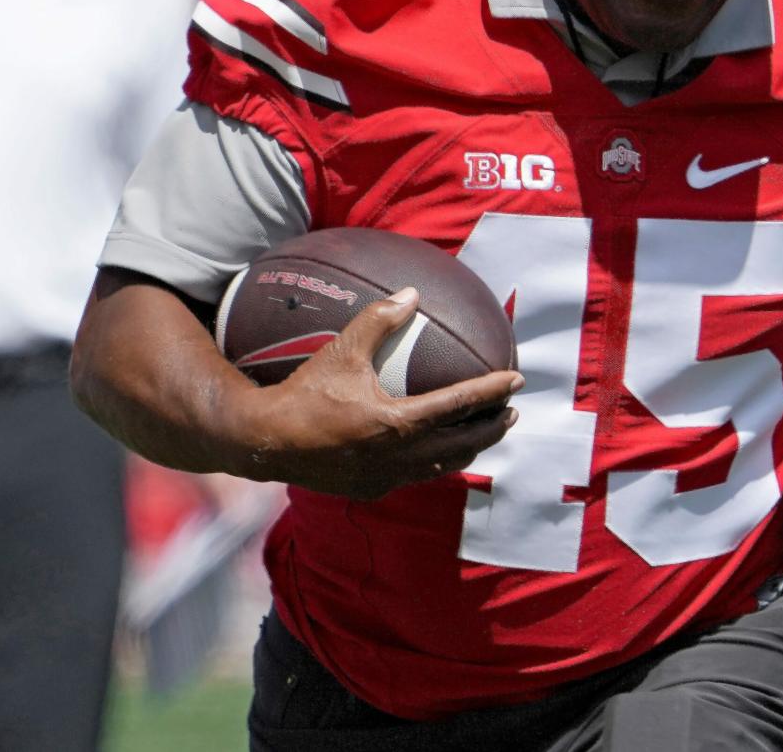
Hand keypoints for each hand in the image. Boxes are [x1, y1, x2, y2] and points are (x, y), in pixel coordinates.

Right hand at [238, 288, 522, 500]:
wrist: (265, 442)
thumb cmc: (304, 393)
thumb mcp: (341, 350)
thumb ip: (379, 320)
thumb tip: (411, 293)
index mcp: (397, 423)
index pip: (459, 405)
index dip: (492, 392)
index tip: (517, 381)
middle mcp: (399, 456)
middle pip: (463, 443)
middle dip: (492, 427)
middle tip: (512, 411)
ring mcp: (387, 478)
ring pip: (443, 465)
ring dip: (468, 448)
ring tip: (483, 432)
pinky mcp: (372, 489)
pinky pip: (416, 475)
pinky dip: (435, 462)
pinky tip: (436, 451)